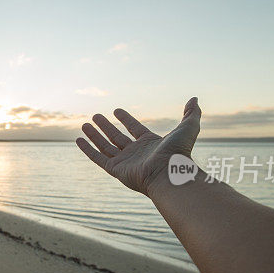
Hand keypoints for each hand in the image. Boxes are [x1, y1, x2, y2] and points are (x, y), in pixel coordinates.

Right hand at [76, 97, 200, 196]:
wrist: (170, 173)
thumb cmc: (179, 152)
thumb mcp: (188, 128)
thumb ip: (191, 113)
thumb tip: (194, 99)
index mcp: (150, 144)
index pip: (134, 129)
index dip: (126, 119)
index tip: (116, 111)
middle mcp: (136, 153)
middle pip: (117, 137)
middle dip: (106, 127)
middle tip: (95, 116)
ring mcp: (125, 162)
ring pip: (105, 146)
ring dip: (94, 135)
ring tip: (84, 124)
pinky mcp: (115, 170)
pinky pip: (98, 158)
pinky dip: (88, 149)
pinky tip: (79, 140)